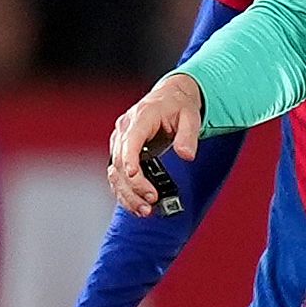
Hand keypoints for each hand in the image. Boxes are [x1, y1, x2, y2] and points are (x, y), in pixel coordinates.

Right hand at [106, 73, 206, 216]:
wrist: (170, 97)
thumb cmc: (179, 105)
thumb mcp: (191, 117)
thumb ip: (188, 136)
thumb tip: (186, 155)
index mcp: (141, 117)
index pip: (129, 140)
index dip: (129, 159)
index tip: (134, 176)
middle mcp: (125, 128)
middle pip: (119, 161)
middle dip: (133, 185)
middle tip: (151, 200)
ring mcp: (120, 141)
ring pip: (114, 171)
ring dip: (127, 193)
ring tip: (144, 210)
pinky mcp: (121, 151)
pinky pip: (117, 175)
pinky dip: (124, 192)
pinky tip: (136, 205)